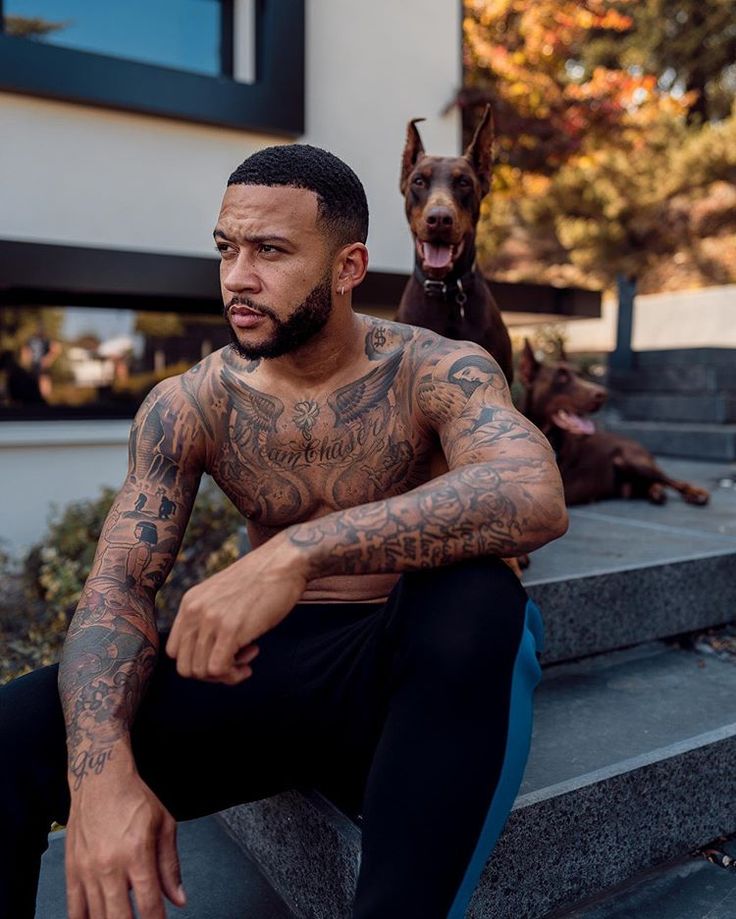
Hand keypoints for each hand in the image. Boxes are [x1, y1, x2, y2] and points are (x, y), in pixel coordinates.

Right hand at [66, 759, 185, 918]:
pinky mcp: (72, 870)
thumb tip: (179, 900)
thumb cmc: (135, 799)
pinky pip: (74, 909)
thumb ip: (170, 866)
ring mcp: (87, 870)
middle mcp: (110, 866)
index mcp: (137, 853)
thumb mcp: (164, 825)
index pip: (149, 904)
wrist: (100, 780)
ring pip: (97, 917)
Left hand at [166, 532, 307, 683]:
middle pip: (185, 667)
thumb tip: (208, 652)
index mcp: (189, 603)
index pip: (174, 651)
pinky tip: (252, 656)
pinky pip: (218, 669)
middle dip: (211, 674)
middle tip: (236, 660)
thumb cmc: (261, 580)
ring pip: (201, 672)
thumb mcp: (223, 595)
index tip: (221, 654)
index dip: (197, 662)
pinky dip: (235, 674)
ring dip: (226, 674)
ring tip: (247, 656)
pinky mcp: (230, 628)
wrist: (284, 562)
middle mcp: (194, 611)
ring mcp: (211, 619)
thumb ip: (209, 616)